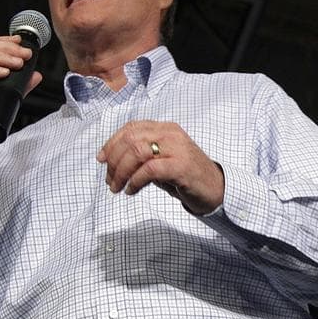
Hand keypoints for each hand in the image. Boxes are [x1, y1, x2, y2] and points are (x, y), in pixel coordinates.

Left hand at [96, 120, 224, 214]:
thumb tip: (112, 162)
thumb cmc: (186, 176)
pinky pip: (149, 169)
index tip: (101, 159)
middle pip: (130, 139)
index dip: (111, 143)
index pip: (131, 128)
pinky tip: (131, 190)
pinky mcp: (181, 166)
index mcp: (165, 128)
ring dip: (121, 171)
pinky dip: (135, 181)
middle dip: (113, 160)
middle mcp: (170, 134)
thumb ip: (141, 157)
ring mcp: (177, 148)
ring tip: (117, 187)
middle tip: (109, 180)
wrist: (216, 189)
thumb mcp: (161, 161)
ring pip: (137, 151)